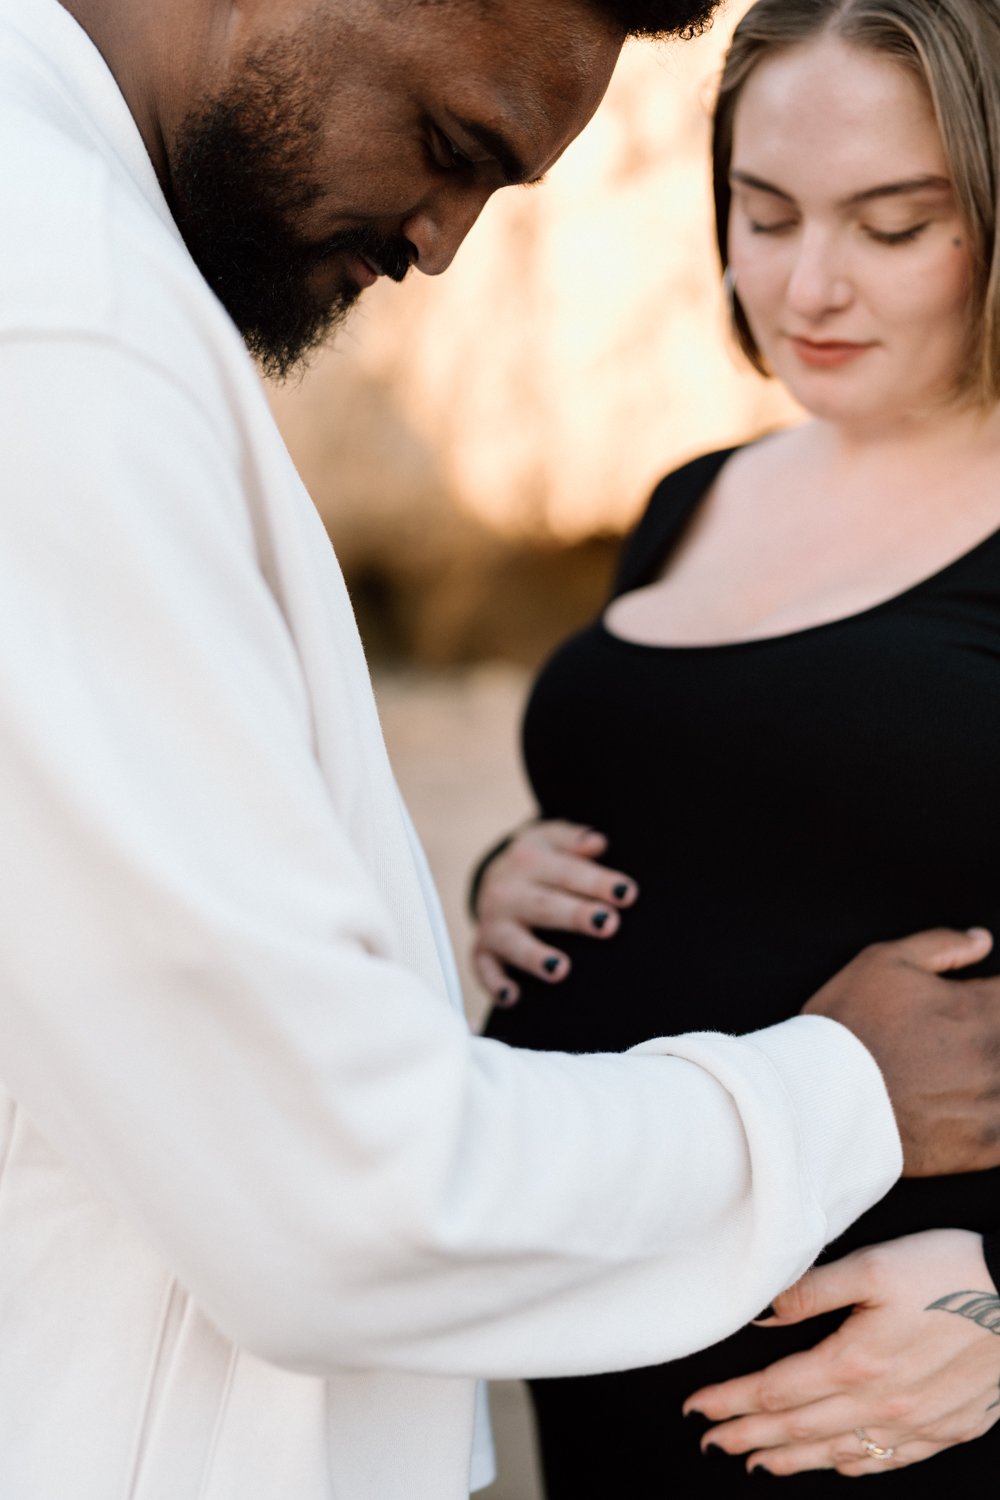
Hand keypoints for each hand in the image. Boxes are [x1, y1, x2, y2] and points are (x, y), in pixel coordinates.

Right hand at [471, 821, 637, 1005]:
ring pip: (512, 941)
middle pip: (544, 905)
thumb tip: (598, 842)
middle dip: (574, 915)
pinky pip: (484, 969)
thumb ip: (574, 839)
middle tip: (606, 924)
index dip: (597, 882)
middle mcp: (507, 892)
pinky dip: (495, 984)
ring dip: (534, 956)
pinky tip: (514, 998)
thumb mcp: (551, 838)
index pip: (568, 872)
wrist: (490, 875)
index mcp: (528, 861)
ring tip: (561, 969)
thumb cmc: (538, 860)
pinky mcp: (482, 950)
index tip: (626, 893)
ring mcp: (493, 923)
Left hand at [684, 1230, 999, 1476]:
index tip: (697, 1407)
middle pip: (797, 1429)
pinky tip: (836, 1465)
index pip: (774, 1391)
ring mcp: (915, 1424)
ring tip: (755, 1462)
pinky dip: (851, 1466)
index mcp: (854, 1361)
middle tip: (710, 1440)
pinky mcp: (946, 1429)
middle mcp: (880, 1404)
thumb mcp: (873, 1265)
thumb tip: (762, 1314)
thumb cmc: (949, 1270)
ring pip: (838, 1452)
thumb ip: (813, 1291)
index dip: (731, 1401)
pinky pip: (887, 1461)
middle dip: (747, 1435)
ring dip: (790, 1459)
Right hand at [802, 927, 999, 1174]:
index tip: (978, 1008)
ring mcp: (994, 1104)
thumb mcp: (882, 964)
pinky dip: (997, 1119)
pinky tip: (976, 1108)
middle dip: (991, 1037)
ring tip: (960, 1072)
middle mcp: (996, 1054)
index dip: (993, 1000)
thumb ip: (941, 946)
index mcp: (981, 1007)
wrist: (818, 1101)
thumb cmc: (848, 1026)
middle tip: (958, 1043)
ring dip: (994, 1076)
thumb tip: (982, 939)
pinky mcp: (986, 1147)